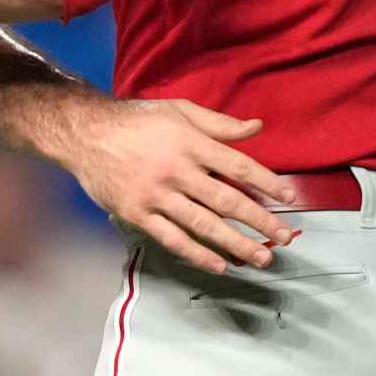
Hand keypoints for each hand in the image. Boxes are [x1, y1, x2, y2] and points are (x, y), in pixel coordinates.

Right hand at [55, 98, 297, 273]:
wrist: (85, 134)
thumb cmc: (136, 120)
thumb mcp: (179, 111)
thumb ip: (218, 124)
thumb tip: (256, 127)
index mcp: (190, 142)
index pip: (238, 165)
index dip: (267, 182)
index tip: (290, 197)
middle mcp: (177, 170)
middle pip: (227, 200)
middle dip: (260, 221)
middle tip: (285, 238)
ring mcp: (157, 195)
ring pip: (204, 225)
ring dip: (236, 243)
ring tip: (261, 258)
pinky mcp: (138, 213)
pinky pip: (172, 239)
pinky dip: (197, 254)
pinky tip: (219, 264)